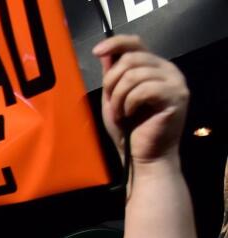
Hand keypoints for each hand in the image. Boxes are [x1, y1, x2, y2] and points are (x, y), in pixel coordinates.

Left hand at [95, 36, 188, 162]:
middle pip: (131, 59)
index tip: (96, 51)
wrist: (143, 157)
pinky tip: (130, 115)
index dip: (115, 43)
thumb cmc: (128, 130)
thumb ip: (112, 76)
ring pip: (134, 74)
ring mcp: (175, 82)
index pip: (136, 43)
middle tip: (112, 104)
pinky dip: (129, 103)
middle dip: (112, 82)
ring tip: (121, 114)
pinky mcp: (177, 96)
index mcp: (153, 67)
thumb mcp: (113, 98)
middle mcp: (168, 69)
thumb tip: (106, 53)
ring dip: (118, 97)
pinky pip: (144, 89)